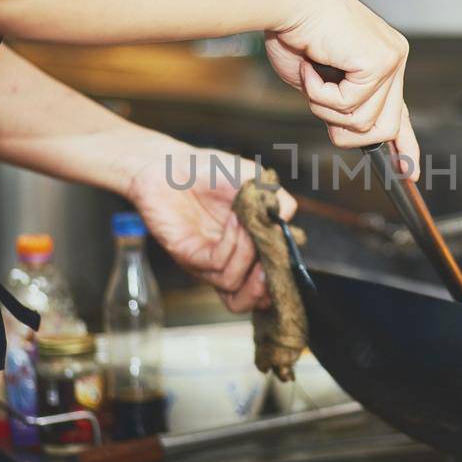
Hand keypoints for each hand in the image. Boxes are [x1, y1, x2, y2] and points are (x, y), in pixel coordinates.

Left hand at [125, 142, 296, 312]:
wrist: (172, 163)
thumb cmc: (212, 171)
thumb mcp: (256, 180)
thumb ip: (278, 200)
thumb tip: (287, 221)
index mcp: (252, 247)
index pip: (272, 278)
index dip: (283, 275)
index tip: (289, 252)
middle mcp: (232, 260)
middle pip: (253, 298)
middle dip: (266, 287)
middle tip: (272, 262)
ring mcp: (210, 262)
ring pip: (235, 285)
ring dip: (248, 254)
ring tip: (248, 224)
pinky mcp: (189, 256)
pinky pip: (216, 265)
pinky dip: (231, 244)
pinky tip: (235, 219)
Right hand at [265, 0, 421, 178]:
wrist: (285, 0)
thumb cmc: (292, 32)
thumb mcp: (319, 80)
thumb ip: (342, 104)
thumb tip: (350, 134)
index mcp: (382, 62)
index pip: (399, 113)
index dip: (403, 146)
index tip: (408, 173)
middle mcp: (394, 59)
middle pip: (383, 128)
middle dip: (343, 127)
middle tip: (316, 97)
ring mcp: (392, 59)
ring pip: (363, 122)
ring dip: (325, 107)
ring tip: (313, 73)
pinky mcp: (380, 62)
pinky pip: (348, 106)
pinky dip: (319, 93)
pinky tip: (314, 65)